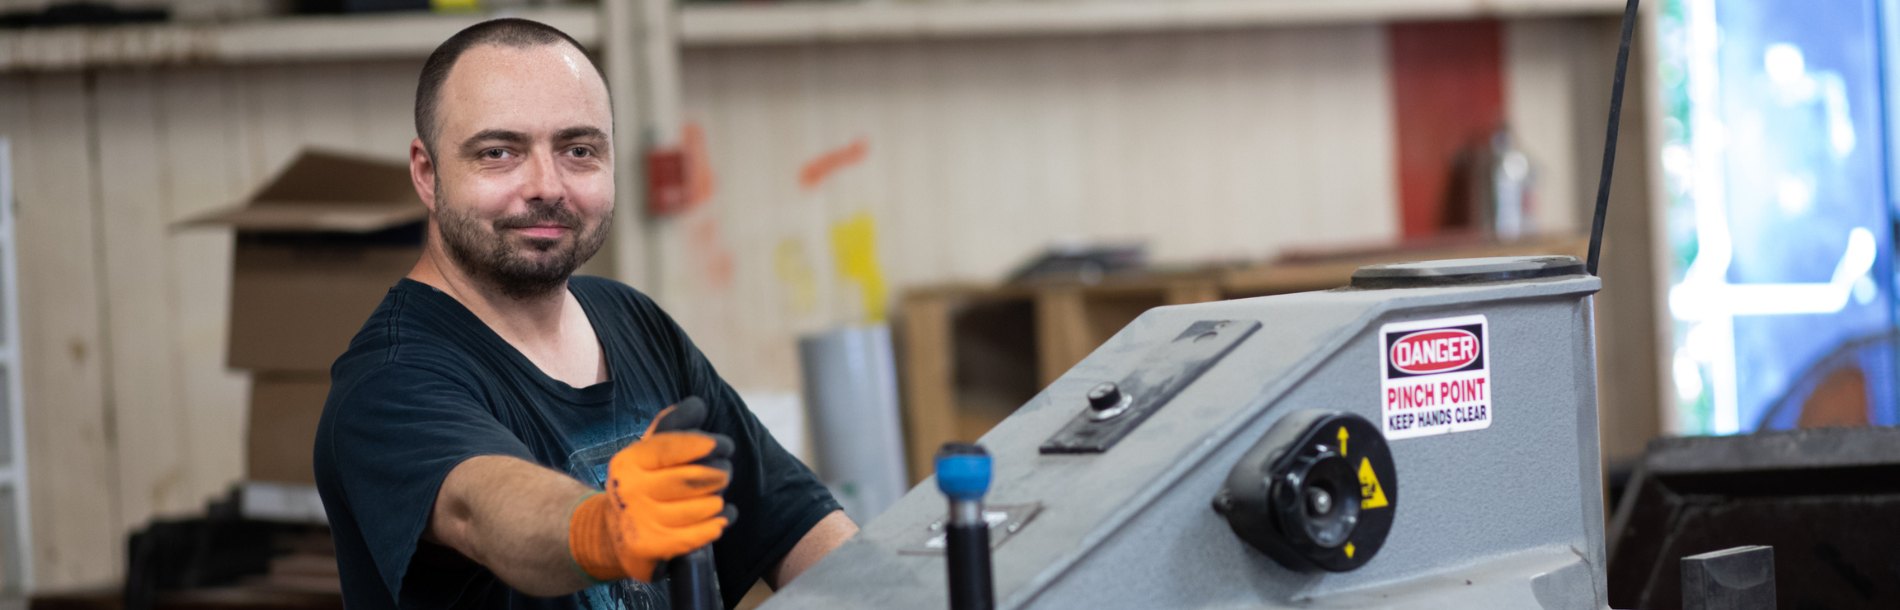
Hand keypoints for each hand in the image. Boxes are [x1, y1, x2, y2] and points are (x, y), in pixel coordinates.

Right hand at [569, 398, 734, 581]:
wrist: (614, 536)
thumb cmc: (642, 484)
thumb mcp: (648, 452)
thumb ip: (673, 426)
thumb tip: (697, 404)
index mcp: (629, 461)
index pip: (670, 447)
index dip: (702, 444)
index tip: (723, 445)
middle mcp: (630, 490)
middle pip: (694, 478)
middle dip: (720, 473)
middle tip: (724, 473)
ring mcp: (640, 521)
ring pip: (703, 506)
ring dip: (719, 500)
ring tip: (716, 497)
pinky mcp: (653, 546)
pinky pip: (702, 533)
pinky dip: (720, 522)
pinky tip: (723, 517)